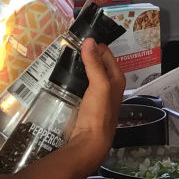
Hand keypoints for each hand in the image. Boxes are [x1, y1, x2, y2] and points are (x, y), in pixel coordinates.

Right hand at [65, 39, 124, 173]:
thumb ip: (94, 63)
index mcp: (117, 77)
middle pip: (96, 62)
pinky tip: (63, 75)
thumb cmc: (99, 112)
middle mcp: (109, 84)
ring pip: (87, 73)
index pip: (105, 53)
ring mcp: (97, 93)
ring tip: (62, 57)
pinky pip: (80, 83)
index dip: (93, 45)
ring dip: (78, 66)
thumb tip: (89, 40)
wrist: (90, 140)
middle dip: (85, 54)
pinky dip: (73, 77)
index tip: (77, 38)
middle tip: (67, 46)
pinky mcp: (86, 101)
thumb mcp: (99, 84)